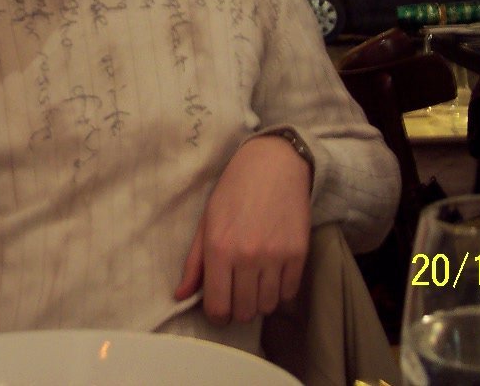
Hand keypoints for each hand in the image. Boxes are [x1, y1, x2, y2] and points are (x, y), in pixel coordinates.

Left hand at [175, 134, 311, 323]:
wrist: (274, 164)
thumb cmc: (234, 191)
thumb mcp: (206, 222)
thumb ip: (193, 263)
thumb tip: (180, 295)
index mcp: (218, 249)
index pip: (218, 307)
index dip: (217, 314)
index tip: (219, 308)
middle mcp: (247, 257)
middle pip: (244, 312)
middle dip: (238, 308)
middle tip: (237, 292)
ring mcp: (275, 257)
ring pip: (267, 306)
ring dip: (259, 301)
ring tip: (255, 282)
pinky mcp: (299, 254)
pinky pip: (289, 293)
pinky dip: (280, 291)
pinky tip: (272, 274)